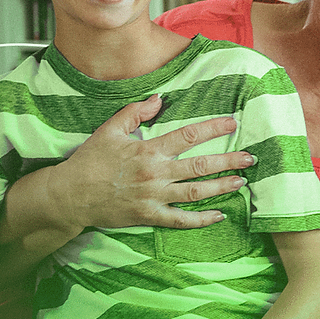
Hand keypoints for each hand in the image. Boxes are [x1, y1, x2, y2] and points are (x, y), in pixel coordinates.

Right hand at [44, 95, 255, 229]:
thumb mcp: (109, 130)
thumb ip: (135, 112)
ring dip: (221, 187)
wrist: (68, 196)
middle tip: (251, 157)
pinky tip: (219, 215)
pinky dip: (201, 219)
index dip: (213, 128)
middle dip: (229, 161)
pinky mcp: (149, 216)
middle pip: (200, 166)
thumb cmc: (90, 160)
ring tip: (242, 181)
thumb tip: (159, 98)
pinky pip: (180, 220)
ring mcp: (153, 197)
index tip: (232, 123)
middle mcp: (155, 174)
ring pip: (196, 193)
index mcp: (148, 150)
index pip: (188, 135)